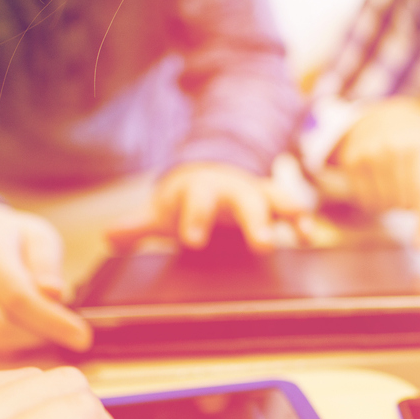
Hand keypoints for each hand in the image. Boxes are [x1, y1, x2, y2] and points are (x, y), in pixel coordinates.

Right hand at [0, 201, 90, 354]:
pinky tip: (30, 329)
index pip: (19, 297)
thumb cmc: (12, 238)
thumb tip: (55, 293)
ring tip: (50, 325)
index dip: (53, 321)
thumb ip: (46, 263)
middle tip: (71, 329)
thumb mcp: (38, 236)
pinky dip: (15, 345)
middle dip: (44, 335)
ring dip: (31, 342)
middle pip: (5, 327)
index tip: (83, 336)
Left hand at [106, 162, 310, 252]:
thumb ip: (139, 226)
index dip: (196, 220)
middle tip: (263, 245)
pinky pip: (294, 210)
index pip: (197, 202)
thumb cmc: (187, 201)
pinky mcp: (277, 204)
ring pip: (277, 198)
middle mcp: (233, 188)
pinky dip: (304, 222)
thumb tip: (109, 238)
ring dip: (291, 213)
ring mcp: (258, 194)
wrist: (212, 173)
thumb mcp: (162, 211)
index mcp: (201, 190)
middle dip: (256, 222)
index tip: (194, 241)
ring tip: (302, 232)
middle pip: (245, 202)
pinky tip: (310, 237)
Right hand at [332, 97, 419, 244]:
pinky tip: (381, 185)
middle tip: (412, 186)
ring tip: (397, 183)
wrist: (386, 114)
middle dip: (411, 205)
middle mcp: (394, 146)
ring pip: (383, 206)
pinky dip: (375, 203)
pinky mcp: (351, 160)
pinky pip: (365, 201)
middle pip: (404, 203)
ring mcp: (370, 153)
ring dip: (393, 205)